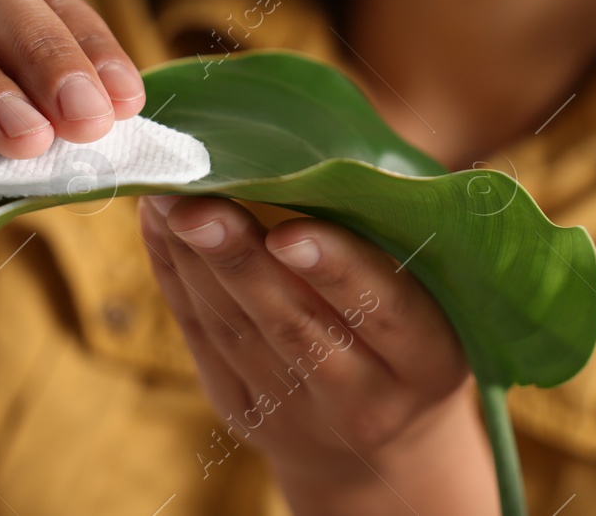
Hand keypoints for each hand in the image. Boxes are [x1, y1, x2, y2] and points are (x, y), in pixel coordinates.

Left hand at [137, 195, 499, 514]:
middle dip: (238, 260)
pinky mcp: (243, 411)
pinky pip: (201, 341)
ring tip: (164, 197)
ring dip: (193, 262)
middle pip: (292, 325)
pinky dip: (175, 279)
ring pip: (236, 332)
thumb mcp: (436, 297)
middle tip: (197, 205)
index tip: (289, 233)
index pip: (386, 310)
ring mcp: (297, 413)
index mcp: (428, 357)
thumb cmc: (412, 331)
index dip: (337, 271)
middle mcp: (364, 395)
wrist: (384, 446)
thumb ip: (396, 235)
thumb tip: (328, 150)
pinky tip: (158, 226)